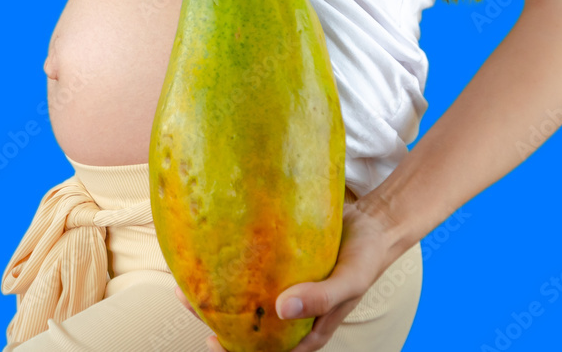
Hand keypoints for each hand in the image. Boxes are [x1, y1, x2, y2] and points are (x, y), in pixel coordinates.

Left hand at [173, 199, 403, 351]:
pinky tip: (209, 251)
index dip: (239, 349)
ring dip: (218, 290)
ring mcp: (283, 285)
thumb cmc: (365, 259)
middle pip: (249, 322)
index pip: (269, 348)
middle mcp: (290, 309)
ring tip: (188, 279)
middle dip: (217, 316)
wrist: (373, 222)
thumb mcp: (349, 282)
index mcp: (307, 327)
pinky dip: (231, 263)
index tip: (213, 340)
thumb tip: (282, 310)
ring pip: (244, 294)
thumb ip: (321, 298)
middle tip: (188, 301)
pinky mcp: (278, 261)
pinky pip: (250, 267)